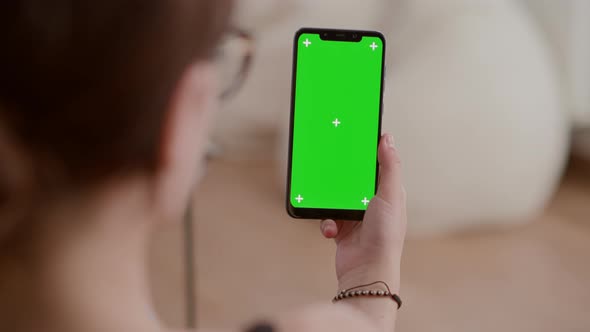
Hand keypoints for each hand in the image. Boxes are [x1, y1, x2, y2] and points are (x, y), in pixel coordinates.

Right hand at [320, 134, 406, 291]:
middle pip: (353, 180)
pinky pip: (327, 216)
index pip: (377, 165)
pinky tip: (330, 229)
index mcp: (388, 192)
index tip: (352, 137)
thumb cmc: (385, 234)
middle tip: (329, 165)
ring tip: (329, 207)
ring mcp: (356, 217)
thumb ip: (389, 166)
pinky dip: (325, 222)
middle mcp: (373, 203)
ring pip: (336, 197)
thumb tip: (387, 137)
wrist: (368, 270)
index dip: (367, 152)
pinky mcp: (342, 229)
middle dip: (340, 176)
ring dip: (330, 202)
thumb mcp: (390, 195)